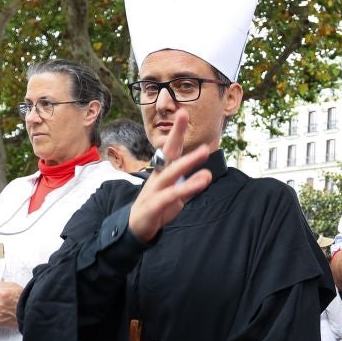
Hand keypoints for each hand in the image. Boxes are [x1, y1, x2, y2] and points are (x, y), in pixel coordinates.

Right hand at [128, 111, 213, 242]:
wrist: (136, 228)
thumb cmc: (156, 206)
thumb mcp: (174, 194)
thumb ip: (188, 185)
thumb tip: (203, 175)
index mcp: (162, 172)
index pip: (170, 149)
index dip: (176, 132)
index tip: (183, 113)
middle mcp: (158, 177)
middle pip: (168, 153)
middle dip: (176, 134)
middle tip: (184, 114)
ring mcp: (154, 190)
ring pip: (171, 173)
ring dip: (187, 161)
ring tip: (204, 150)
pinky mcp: (154, 206)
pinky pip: (171, 196)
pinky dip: (185, 188)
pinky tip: (200, 182)